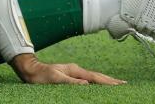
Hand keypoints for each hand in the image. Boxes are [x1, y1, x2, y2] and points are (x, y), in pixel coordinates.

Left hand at [9, 53, 124, 85]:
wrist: (30, 70)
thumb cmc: (41, 76)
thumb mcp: (55, 79)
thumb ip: (71, 82)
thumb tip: (87, 83)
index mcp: (74, 70)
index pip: (95, 77)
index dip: (108, 82)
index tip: (120, 84)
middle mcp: (76, 70)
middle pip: (97, 76)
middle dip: (111, 80)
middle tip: (124, 84)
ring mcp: (73, 72)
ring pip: (93, 76)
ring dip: (105, 80)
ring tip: (116, 83)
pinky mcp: (71, 75)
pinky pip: (88, 78)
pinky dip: (97, 81)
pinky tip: (99, 83)